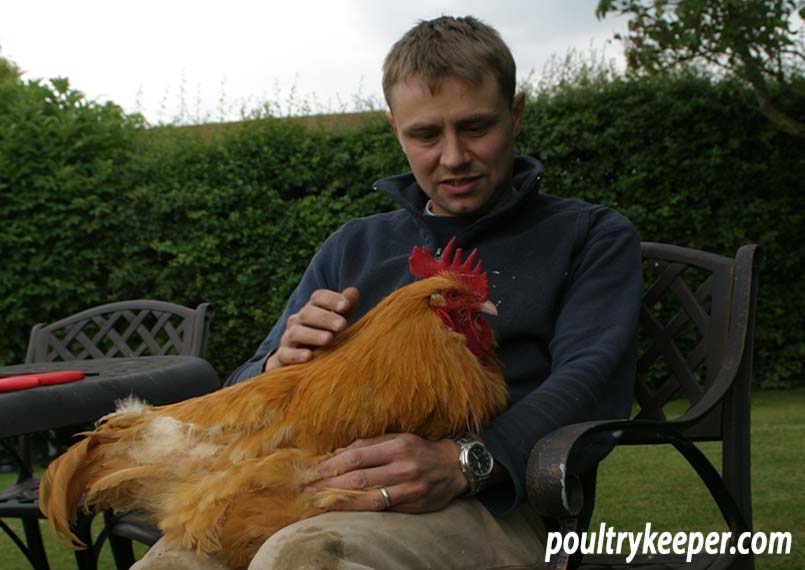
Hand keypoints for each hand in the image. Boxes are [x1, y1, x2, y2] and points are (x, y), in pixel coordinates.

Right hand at [265, 287, 359, 370]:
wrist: (299, 361)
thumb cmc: (323, 336)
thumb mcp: (336, 322)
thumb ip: (345, 308)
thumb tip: (354, 291)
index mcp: (311, 309)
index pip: (318, 297)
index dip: (332, 299)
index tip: (346, 305)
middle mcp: (298, 320)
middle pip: (308, 313)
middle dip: (326, 318)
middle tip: (342, 325)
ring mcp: (289, 338)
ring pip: (296, 332)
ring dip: (313, 335)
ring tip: (329, 339)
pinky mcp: (283, 356)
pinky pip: (286, 354)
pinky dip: (296, 355)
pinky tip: (309, 356)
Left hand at [304, 433, 467, 512]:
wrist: (455, 467)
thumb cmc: (420, 449)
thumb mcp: (398, 438)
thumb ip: (369, 445)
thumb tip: (338, 454)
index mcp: (397, 446)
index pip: (357, 456)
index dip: (332, 465)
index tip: (313, 471)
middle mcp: (403, 468)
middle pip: (359, 479)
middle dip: (329, 485)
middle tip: (307, 490)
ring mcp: (409, 489)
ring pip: (369, 499)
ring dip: (340, 502)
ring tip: (319, 503)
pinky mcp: (413, 506)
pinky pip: (382, 510)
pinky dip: (360, 510)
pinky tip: (344, 511)